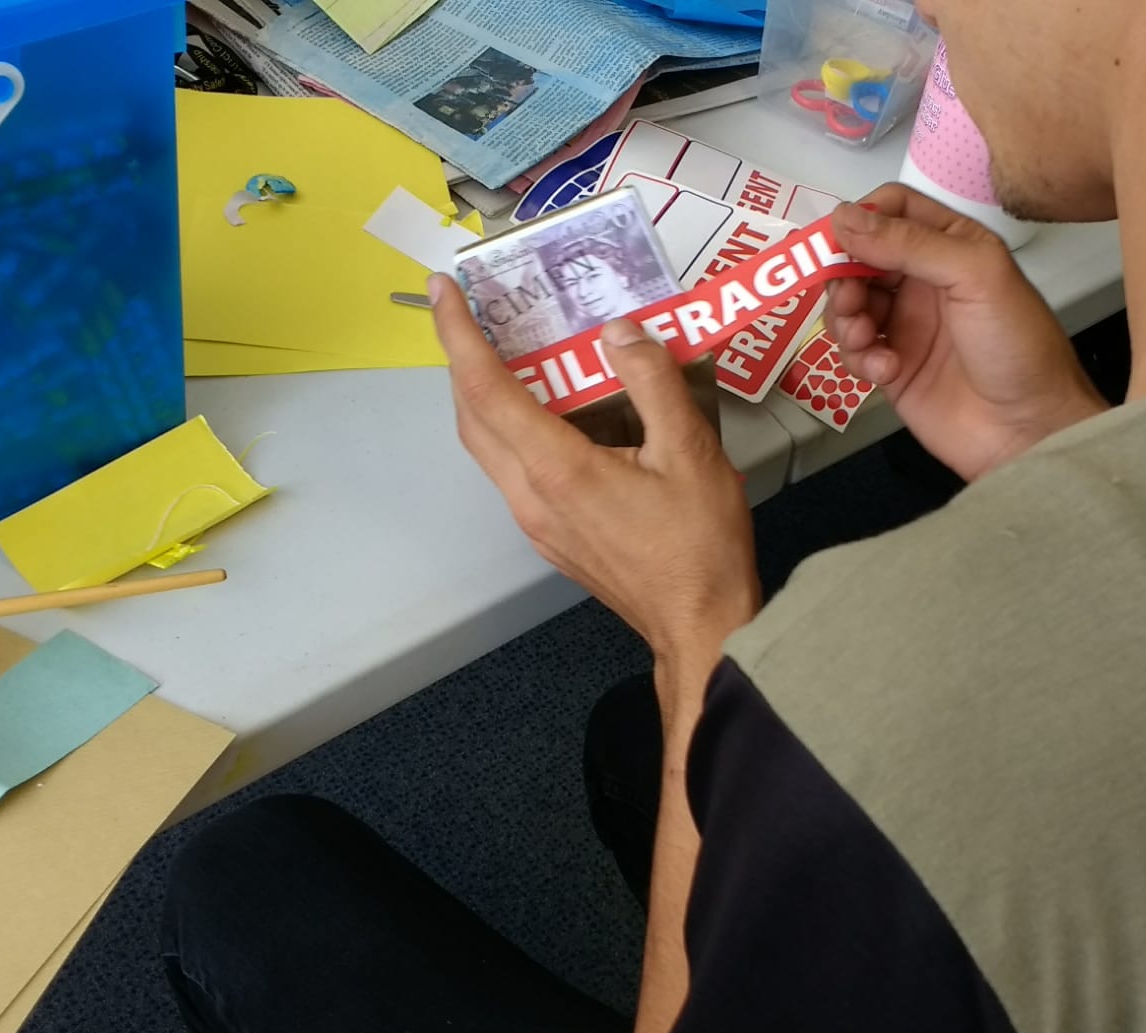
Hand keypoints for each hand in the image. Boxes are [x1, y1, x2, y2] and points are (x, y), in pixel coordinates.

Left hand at [430, 275, 760, 674]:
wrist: (701, 628)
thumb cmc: (700, 545)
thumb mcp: (690, 451)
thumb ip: (653, 382)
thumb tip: (619, 333)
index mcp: (557, 469)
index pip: (486, 389)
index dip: (457, 334)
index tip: (443, 290)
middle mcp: (530, 496)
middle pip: (470, 418)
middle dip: (461, 360)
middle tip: (473, 312)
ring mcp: (536, 522)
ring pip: (487, 448)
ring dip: (484, 397)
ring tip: (508, 352)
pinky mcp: (551, 536)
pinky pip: (513, 470)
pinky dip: (513, 428)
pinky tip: (549, 412)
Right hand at [826, 185, 1106, 481]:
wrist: (1028, 430)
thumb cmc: (1019, 346)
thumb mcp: (974, 275)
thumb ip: (909, 243)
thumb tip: (846, 217)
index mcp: (951, 244)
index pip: (892, 210)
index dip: (862, 218)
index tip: (839, 240)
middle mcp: (925, 280)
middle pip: (859, 257)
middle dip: (843, 275)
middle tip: (850, 300)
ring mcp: (906, 324)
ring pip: (849, 304)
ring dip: (846, 319)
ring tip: (866, 338)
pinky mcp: (892, 367)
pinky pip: (854, 350)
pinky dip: (859, 358)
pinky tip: (885, 370)